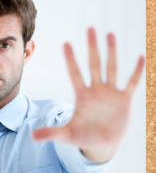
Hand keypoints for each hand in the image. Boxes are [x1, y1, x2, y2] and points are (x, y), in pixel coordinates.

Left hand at [32, 27, 144, 162]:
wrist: (101, 144)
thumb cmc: (82, 136)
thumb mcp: (66, 135)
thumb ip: (51, 133)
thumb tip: (32, 137)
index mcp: (81, 95)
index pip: (74, 73)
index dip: (71, 59)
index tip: (66, 43)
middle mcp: (96, 90)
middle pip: (93, 64)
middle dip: (92, 47)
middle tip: (90, 28)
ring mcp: (110, 93)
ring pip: (111, 68)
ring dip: (112, 52)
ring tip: (110, 34)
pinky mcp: (124, 100)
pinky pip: (131, 83)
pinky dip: (136, 72)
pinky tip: (141, 58)